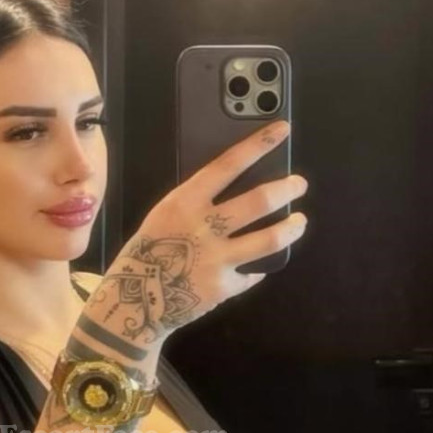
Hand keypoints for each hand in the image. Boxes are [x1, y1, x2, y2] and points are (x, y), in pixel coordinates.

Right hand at [86, 119, 308, 350]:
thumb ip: (196, 203)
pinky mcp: (223, 287)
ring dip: (291, 228)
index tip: (282, 130)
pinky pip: (252, 274)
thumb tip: (237, 187)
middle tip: (299, 184)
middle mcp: (203, 227)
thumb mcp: (164, 216)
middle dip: (286, 189)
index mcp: (185, 202)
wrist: (134, 302)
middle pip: (259, 201)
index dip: (259, 144)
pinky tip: (259, 265)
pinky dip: (257, 269)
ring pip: (269, 239)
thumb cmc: (148, 252)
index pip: (228, 164)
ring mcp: (216, 259)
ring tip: (298, 221)